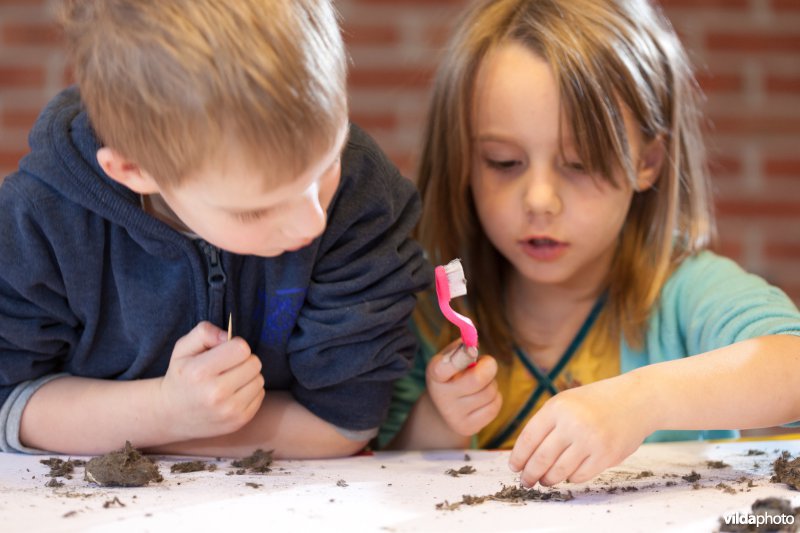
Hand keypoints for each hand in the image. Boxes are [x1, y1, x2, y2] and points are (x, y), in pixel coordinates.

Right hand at [159, 321, 264, 439]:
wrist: (172, 415)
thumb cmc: (181, 377)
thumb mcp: (182, 349)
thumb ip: (204, 333)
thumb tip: (228, 336)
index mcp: (200, 372)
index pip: (241, 349)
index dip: (235, 346)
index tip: (226, 351)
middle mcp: (215, 394)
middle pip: (254, 363)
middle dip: (244, 360)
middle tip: (229, 366)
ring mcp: (229, 411)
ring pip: (259, 379)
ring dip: (248, 376)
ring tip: (230, 379)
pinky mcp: (239, 421)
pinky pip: (260, 395)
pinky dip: (250, 391)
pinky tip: (233, 393)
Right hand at [426, 341, 501, 435]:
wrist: (443, 409)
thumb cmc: (451, 374)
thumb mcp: (449, 358)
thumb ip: (461, 347)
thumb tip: (473, 342)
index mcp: (435, 373)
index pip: (445, 367)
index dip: (461, 357)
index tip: (473, 351)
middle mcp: (441, 396)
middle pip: (478, 380)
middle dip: (489, 367)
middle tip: (486, 364)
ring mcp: (453, 415)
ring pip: (490, 393)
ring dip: (492, 384)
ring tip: (480, 384)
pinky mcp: (467, 428)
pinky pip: (495, 407)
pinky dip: (495, 399)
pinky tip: (483, 398)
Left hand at [508, 374, 650, 486]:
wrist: (636, 400)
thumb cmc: (596, 402)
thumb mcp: (566, 401)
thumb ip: (546, 423)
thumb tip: (525, 454)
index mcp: (557, 408)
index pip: (528, 439)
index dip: (518, 457)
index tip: (514, 466)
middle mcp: (572, 424)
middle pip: (541, 459)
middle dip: (530, 474)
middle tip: (526, 480)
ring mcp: (590, 441)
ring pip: (559, 471)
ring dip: (548, 479)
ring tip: (545, 480)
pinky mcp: (606, 456)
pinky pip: (579, 476)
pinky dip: (570, 478)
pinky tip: (567, 475)